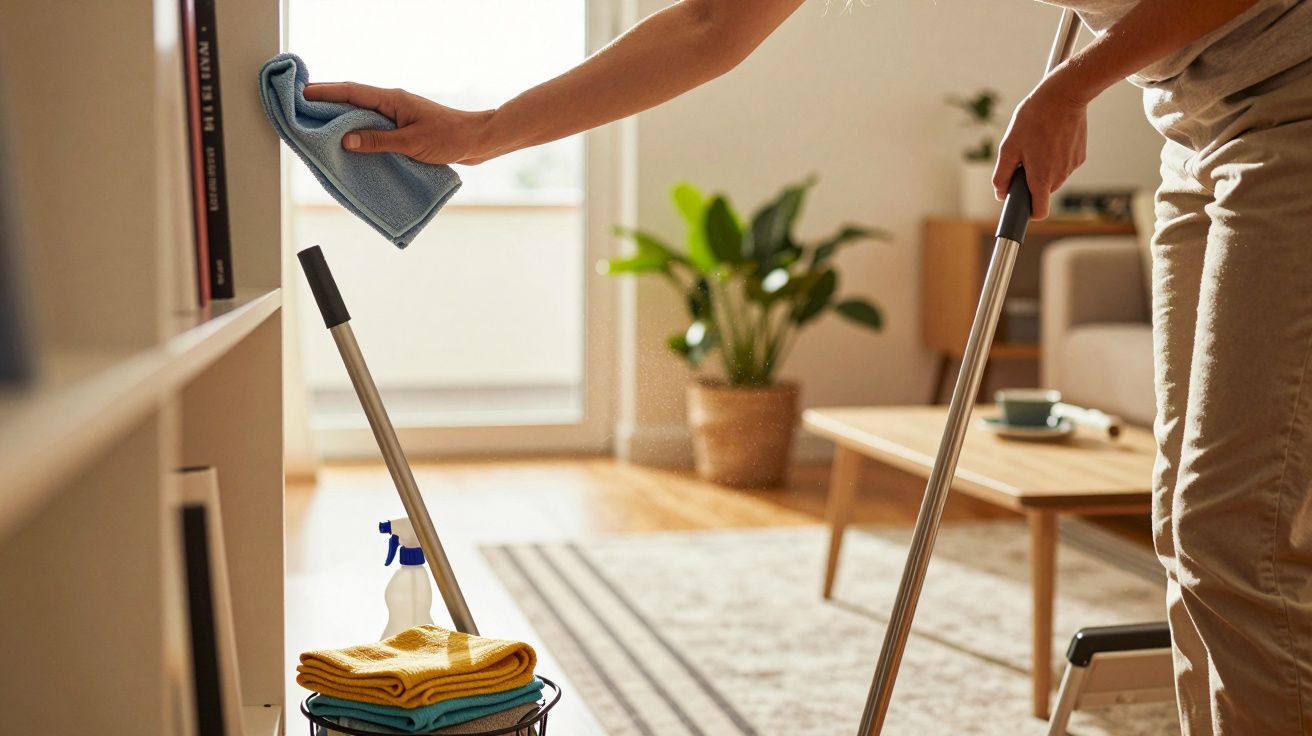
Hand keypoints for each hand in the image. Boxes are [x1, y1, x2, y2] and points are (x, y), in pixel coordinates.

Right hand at [303, 82, 496, 164]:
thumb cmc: (449, 138)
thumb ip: (378, 141)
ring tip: (316, 131)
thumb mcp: (411, 143)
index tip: (301, 93)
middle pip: (351, 102)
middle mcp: (391, 104)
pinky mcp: (402, 130)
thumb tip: (345, 140)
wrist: (476, 141)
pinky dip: (358, 135)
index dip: (324, 92)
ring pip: (361, 117)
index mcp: (391, 100)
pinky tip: (348, 146)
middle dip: (326, 106)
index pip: (351, 92)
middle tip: (300, 113)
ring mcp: (396, 116)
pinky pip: (373, 129)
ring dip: (341, 122)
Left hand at [991, 80, 1087, 219]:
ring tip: (1037, 143)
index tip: (1020, 204)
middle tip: (1023, 158)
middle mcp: (1060, 176)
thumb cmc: (1033, 119)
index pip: (1039, 212)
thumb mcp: (1008, 147)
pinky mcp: (1080, 155)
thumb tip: (1001, 193)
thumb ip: (1002, 175)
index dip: (1027, 212)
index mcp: (1042, 178)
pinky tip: (1050, 138)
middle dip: (1031, 182)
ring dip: (1042, 168)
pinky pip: (1062, 165)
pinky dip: (1054, 157)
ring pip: (1052, 177)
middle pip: (1042, 192)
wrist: (1064, 94)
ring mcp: (1072, 166)